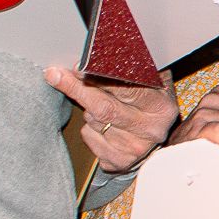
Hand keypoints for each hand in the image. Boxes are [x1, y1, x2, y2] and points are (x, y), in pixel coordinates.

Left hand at [46, 68, 179, 173]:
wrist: (158, 137)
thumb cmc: (150, 103)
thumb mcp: (151, 82)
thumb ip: (128, 71)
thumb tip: (94, 57)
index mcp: (161, 107)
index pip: (127, 89)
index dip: (99, 77)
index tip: (77, 67)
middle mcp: (151, 131)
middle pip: (104, 108)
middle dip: (76, 89)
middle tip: (57, 75)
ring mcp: (135, 149)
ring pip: (93, 121)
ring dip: (88, 109)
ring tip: (101, 104)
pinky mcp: (119, 162)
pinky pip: (89, 137)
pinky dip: (89, 128)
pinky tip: (103, 125)